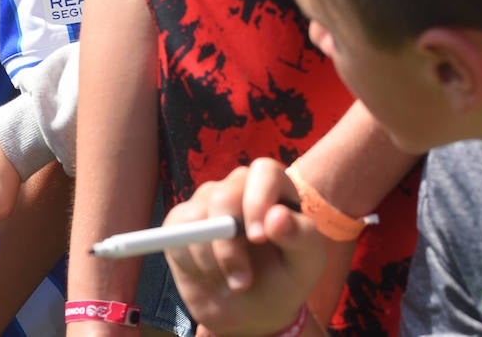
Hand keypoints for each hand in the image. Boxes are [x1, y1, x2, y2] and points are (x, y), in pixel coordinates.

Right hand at [164, 159, 324, 336]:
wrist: (249, 310)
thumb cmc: (283, 280)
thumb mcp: (305, 265)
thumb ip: (301, 237)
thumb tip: (277, 215)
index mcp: (274, 189)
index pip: (264, 172)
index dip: (258, 200)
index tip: (258, 239)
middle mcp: (238, 188)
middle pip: (222, 196)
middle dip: (229, 247)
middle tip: (241, 281)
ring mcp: (206, 201)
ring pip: (197, 218)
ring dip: (212, 261)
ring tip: (232, 282)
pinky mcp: (180, 220)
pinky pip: (177, 234)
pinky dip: (193, 263)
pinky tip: (210, 275)